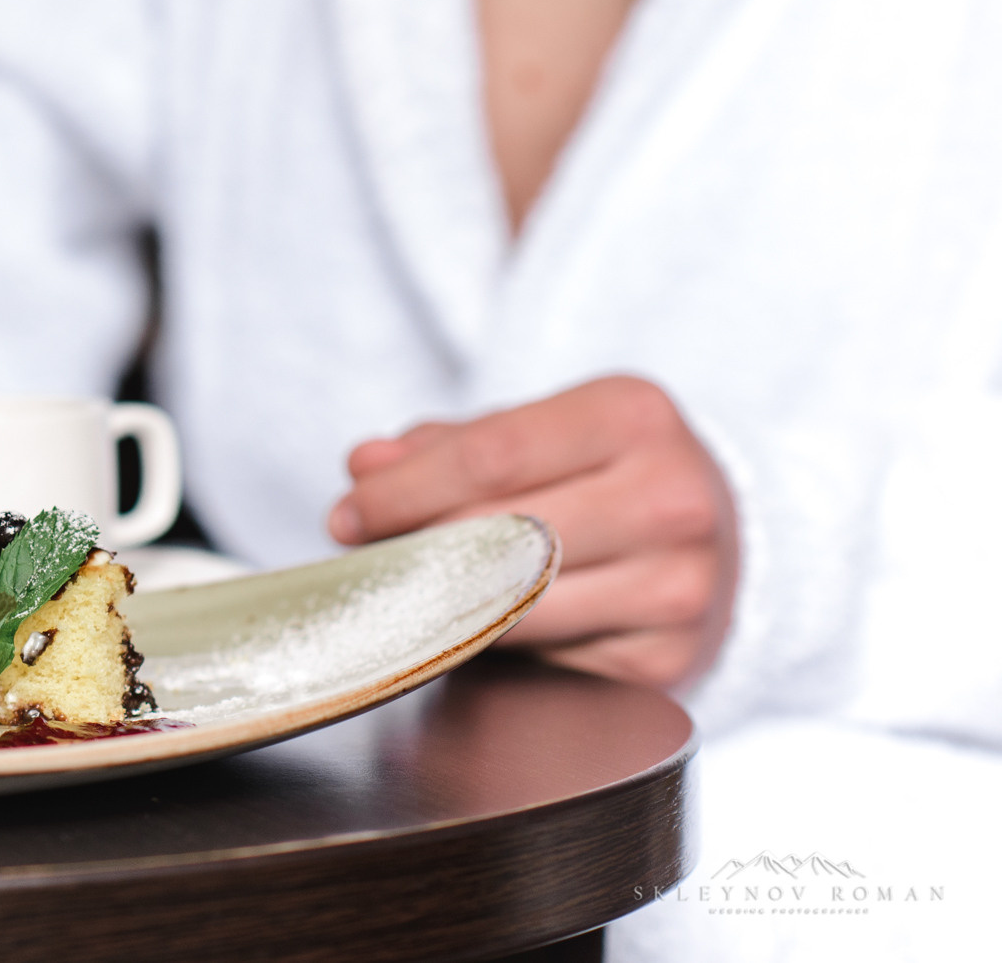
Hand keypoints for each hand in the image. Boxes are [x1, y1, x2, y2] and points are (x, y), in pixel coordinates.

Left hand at [327, 376, 736, 689]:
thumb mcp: (541, 430)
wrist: (727, 537)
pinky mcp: (667, 661)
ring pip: (517, 608)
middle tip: (358, 555)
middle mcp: (670, 500)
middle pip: (499, 536)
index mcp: (632, 416)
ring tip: (403, 590)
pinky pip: (544, 660)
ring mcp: (677, 587)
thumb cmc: (608, 472)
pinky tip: (473, 626)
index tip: (350, 511)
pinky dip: (494, 645)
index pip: (491, 456)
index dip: (404, 490)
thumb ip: (448, 445)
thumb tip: (365, 465)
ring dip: (441, 605)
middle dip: (410, 548)